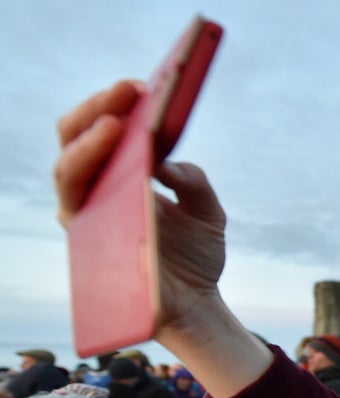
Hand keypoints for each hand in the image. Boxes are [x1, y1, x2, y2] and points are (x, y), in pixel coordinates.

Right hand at [55, 82, 227, 343]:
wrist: (197, 306)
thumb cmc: (195, 256)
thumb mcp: (208, 212)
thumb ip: (194, 182)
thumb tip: (165, 163)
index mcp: (118, 174)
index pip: (100, 127)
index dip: (114, 102)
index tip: (140, 85)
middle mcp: (93, 190)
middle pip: (74, 137)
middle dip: (98, 109)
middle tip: (128, 91)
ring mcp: (83, 216)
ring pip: (66, 168)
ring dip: (88, 140)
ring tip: (116, 121)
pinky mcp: (84, 243)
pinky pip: (76, 207)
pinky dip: (91, 181)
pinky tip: (120, 172)